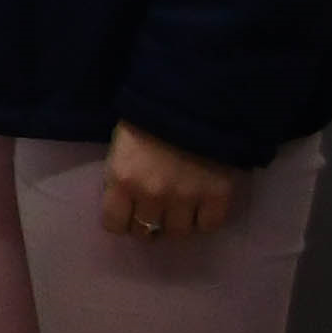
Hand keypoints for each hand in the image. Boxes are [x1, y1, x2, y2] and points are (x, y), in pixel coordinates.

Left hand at [98, 124, 243, 242]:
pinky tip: (201, 208)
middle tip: (154, 213)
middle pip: (147, 231)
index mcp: (122, 179)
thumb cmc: (148, 117)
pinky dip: (204, 220)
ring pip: (179, 233)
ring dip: (176, 224)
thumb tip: (126, 204)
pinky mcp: (217, 195)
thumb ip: (121, 177)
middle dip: (148, 224)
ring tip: (179, 211)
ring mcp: (187, 198)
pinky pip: (209, 225)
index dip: (121, 222)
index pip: (115, 224)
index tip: (127, 215)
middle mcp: (152, 194)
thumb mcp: (120, 146)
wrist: (192, 99)